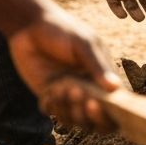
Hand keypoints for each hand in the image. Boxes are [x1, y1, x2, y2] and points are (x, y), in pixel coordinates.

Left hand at [9, 1, 120, 130]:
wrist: (29, 25)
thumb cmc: (61, 29)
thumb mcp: (82, 43)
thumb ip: (97, 66)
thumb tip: (115, 88)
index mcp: (102, 74)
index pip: (113, 104)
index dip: (108, 113)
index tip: (94, 105)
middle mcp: (88, 88)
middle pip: (94, 119)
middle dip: (85, 114)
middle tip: (75, 93)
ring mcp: (68, 94)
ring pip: (73, 118)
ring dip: (66, 108)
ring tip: (59, 86)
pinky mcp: (49, 96)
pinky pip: (54, 113)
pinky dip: (51, 106)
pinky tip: (48, 90)